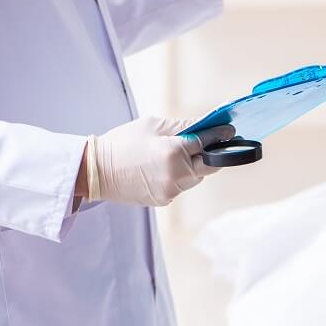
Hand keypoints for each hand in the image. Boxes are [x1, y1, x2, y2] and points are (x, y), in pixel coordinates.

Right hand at [80, 117, 233, 206]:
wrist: (95, 171)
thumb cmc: (122, 143)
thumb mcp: (152, 126)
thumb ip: (182, 126)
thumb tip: (206, 125)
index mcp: (174, 153)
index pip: (206, 143)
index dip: (219, 135)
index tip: (230, 131)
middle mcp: (177, 175)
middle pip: (209, 165)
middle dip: (212, 153)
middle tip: (215, 143)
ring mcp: (171, 191)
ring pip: (195, 177)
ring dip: (194, 166)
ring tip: (180, 154)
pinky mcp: (164, 200)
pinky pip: (181, 186)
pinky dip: (180, 176)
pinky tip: (165, 167)